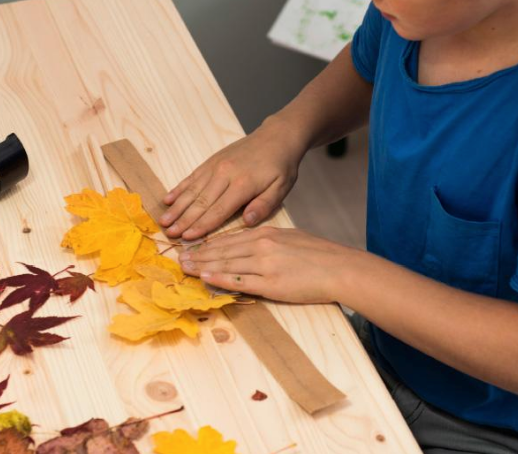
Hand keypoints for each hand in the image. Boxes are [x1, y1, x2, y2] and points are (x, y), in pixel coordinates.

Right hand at [160, 119, 307, 239]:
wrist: (276, 136)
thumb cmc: (281, 166)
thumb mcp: (281, 187)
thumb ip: (264, 205)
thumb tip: (247, 222)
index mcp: (243, 184)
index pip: (218, 210)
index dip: (202, 226)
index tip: (187, 239)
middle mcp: (224, 174)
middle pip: (200, 201)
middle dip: (183, 220)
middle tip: (168, 233)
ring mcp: (215, 166)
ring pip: (192, 189)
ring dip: (177, 207)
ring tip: (163, 220)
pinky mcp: (211, 161)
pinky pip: (192, 176)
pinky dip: (179, 188)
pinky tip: (168, 199)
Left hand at [178, 226, 361, 303]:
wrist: (339, 268)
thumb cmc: (319, 254)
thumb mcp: (291, 237)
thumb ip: (269, 241)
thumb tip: (252, 245)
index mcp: (266, 233)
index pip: (230, 238)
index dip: (208, 243)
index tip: (193, 246)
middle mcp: (261, 245)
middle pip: (222, 249)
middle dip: (198, 253)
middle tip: (178, 256)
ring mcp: (264, 264)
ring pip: (226, 263)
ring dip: (202, 265)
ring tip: (184, 267)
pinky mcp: (270, 283)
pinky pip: (239, 280)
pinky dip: (219, 278)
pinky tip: (205, 276)